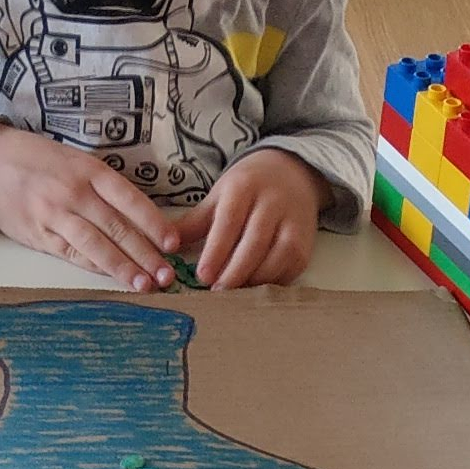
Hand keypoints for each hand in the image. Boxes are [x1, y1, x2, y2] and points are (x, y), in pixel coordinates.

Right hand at [0, 125, 186, 289]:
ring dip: (123, 267)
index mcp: (90, 171)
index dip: (154, 223)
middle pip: (117, 227)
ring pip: (96, 245)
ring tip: (144, 284)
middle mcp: (75, 192)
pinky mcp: (40, 235)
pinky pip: (73, 254)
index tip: (173, 244)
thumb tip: (142, 217)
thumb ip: (105, 187)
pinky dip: (95, 267)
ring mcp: (56, 215)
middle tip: (167, 275)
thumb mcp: (76, 160)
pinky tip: (113, 279)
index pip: (130, 199)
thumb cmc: (39, 160)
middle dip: (146, 254)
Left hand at [191, 146, 323, 289]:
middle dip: (233, 272)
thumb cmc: (249, 187)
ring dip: (253, 281)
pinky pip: (289, 269)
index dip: (216, 252)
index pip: (229, 223)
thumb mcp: (219, 196)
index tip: (202, 276)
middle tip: (216, 292)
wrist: (293, 173)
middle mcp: (272, 203)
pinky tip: (254, 291)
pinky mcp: (305, 244)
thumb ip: (194, 223)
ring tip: (233, 295)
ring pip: (275, 259)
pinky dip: (271, 284)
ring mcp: (293, 224)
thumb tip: (164, 248)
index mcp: (244, 188)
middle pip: (253, 243)